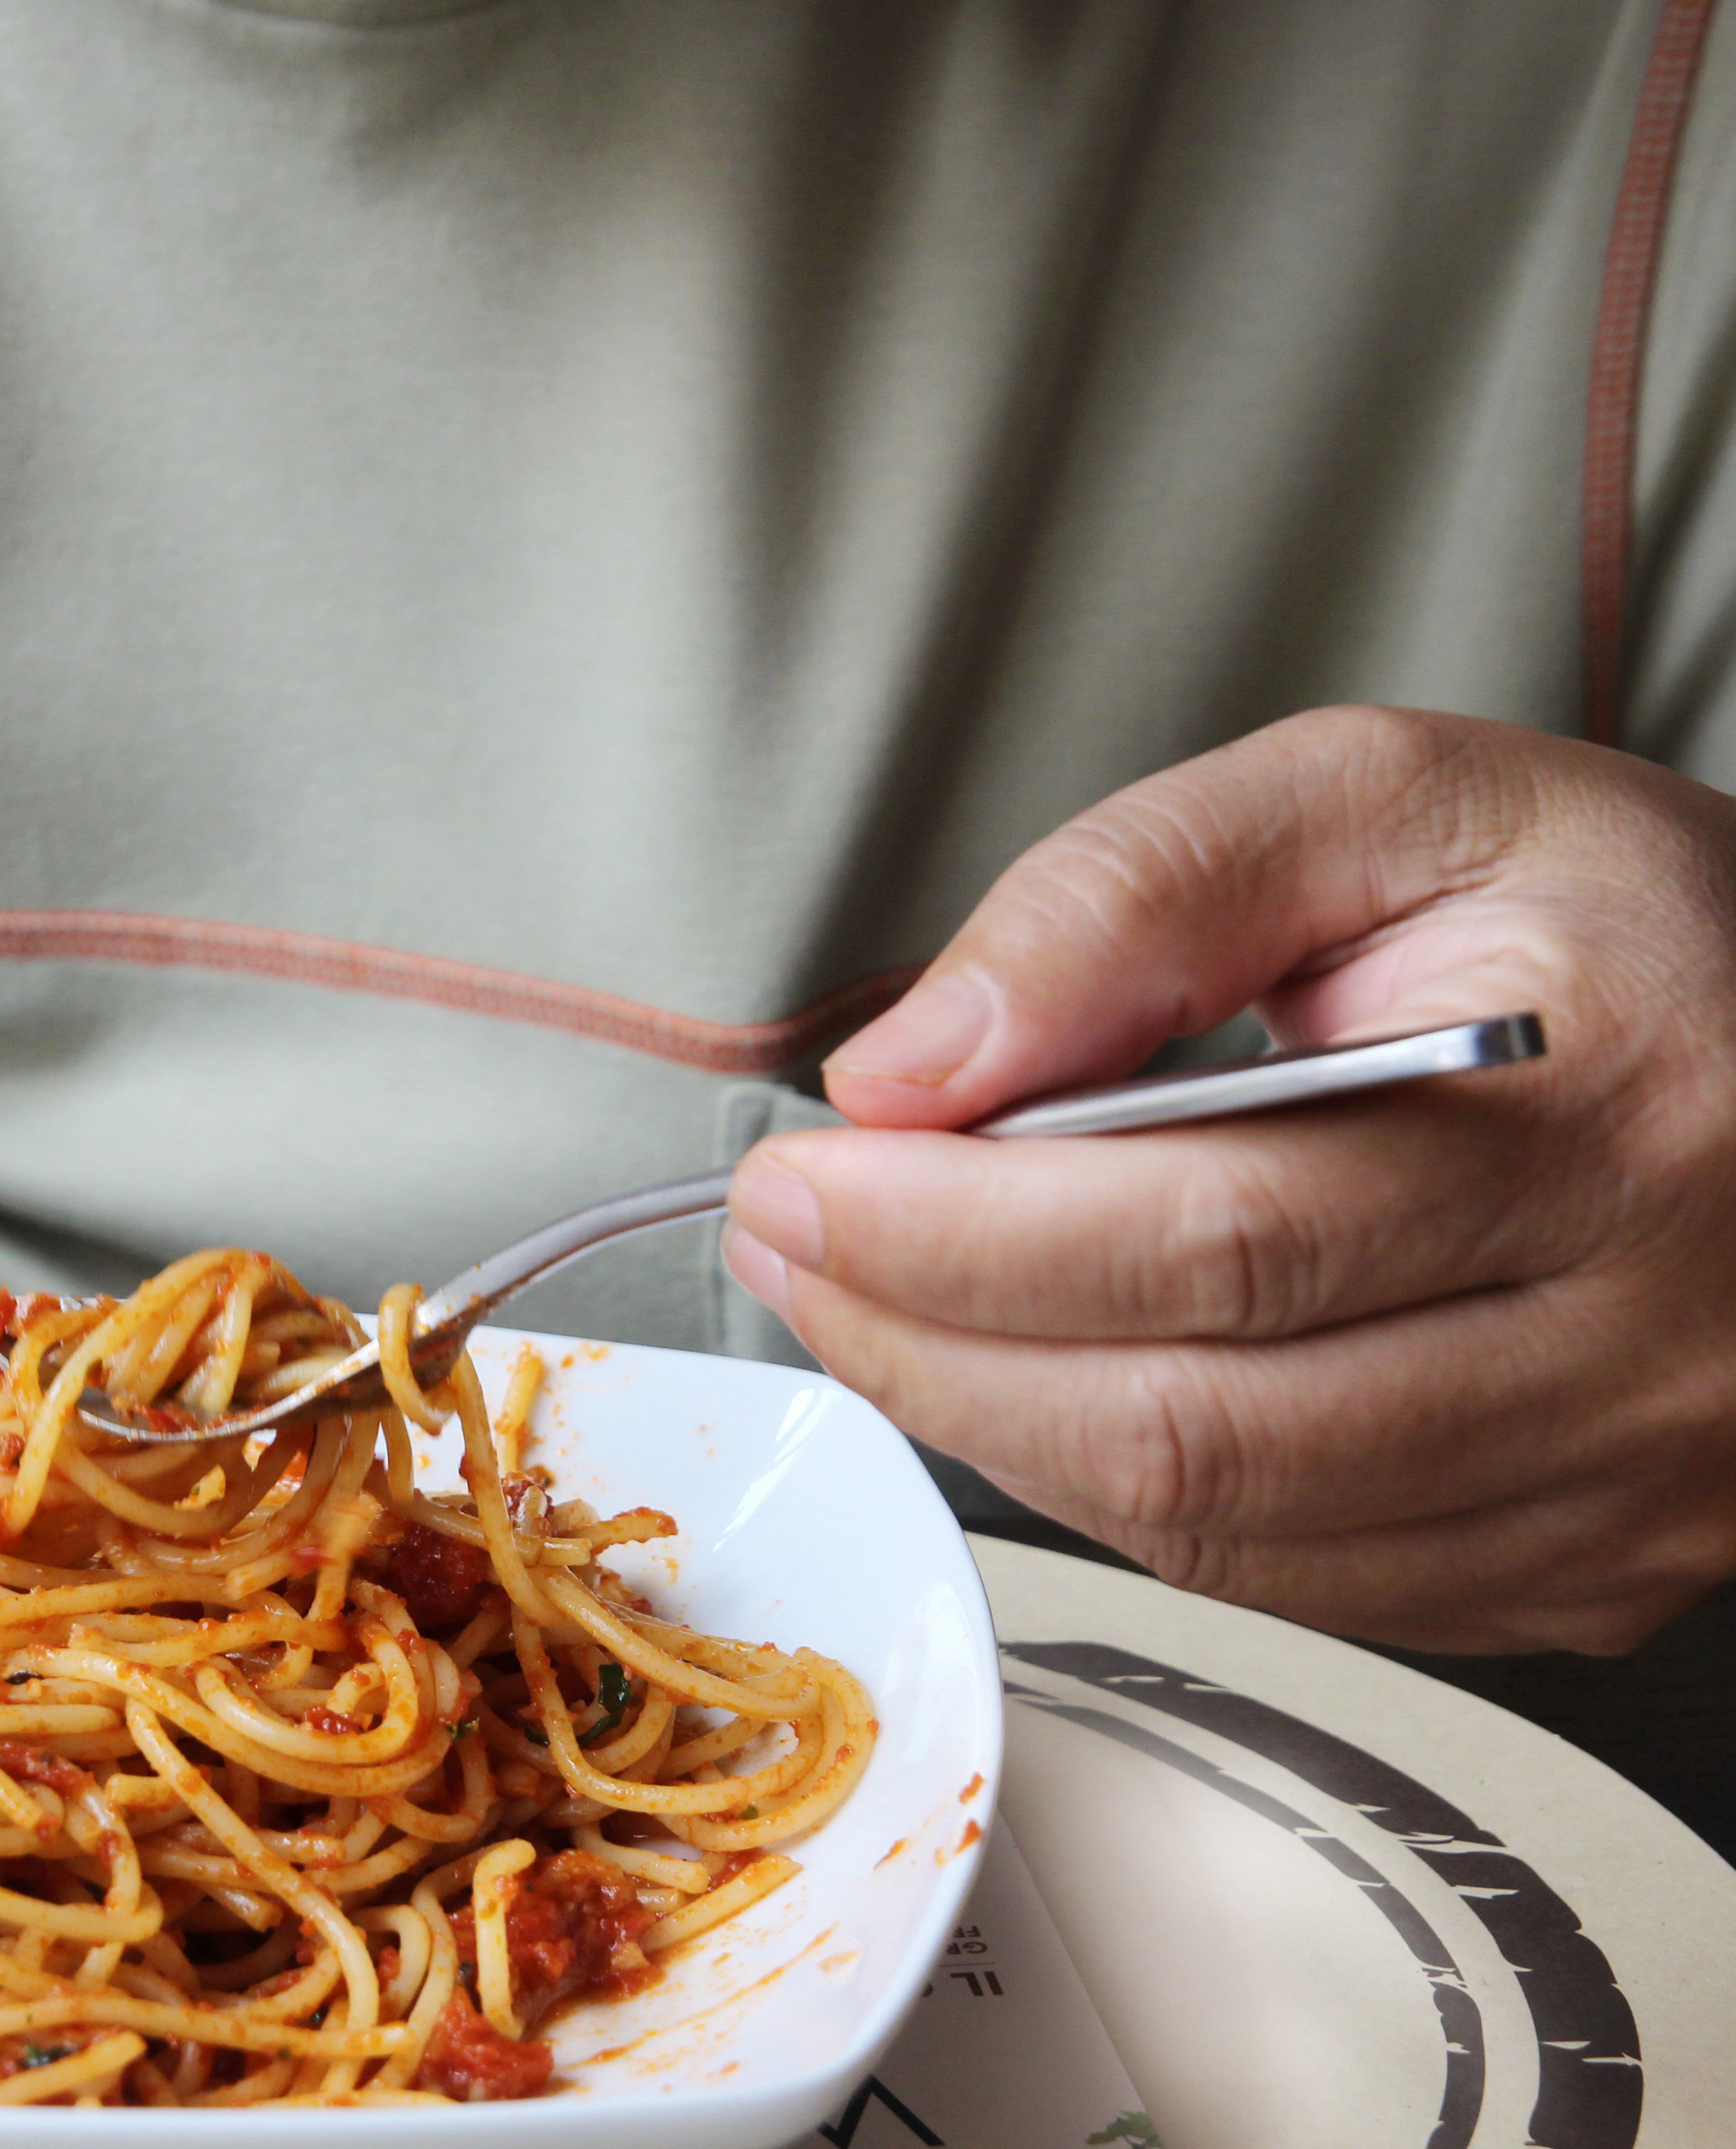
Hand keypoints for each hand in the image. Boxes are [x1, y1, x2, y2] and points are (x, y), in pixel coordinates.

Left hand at [721, 705, 1735, 1653]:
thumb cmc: (1611, 924)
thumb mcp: (1389, 806)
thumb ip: (1135, 895)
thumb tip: (915, 1064)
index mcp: (1613, 1114)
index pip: (1216, 1230)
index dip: (958, 1227)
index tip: (801, 1174)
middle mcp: (1650, 1341)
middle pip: (1201, 1418)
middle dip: (931, 1341)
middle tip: (791, 1248)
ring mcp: (1631, 1488)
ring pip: (1225, 1532)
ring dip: (991, 1429)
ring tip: (875, 1306)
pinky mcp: (1593, 1569)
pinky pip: (1291, 1582)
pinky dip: (1115, 1494)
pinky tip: (1029, 1384)